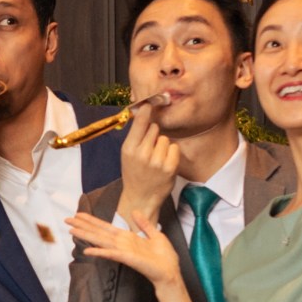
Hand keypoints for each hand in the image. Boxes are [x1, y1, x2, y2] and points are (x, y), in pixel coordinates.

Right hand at [68, 209, 181, 287]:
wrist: (170, 272)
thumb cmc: (164, 257)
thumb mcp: (155, 234)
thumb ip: (144, 224)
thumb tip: (135, 211)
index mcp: (127, 237)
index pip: (105, 227)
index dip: (92, 220)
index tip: (80, 214)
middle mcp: (121, 243)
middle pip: (98, 232)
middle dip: (83, 225)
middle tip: (68, 220)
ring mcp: (122, 251)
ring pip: (100, 240)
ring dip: (85, 235)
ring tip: (71, 230)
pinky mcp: (126, 258)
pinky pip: (110, 254)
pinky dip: (99, 251)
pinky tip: (87, 250)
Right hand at [116, 105, 179, 224]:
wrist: (140, 197)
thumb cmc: (134, 173)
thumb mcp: (127, 154)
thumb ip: (135, 136)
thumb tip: (142, 113)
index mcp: (129, 148)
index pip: (139, 123)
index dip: (146, 112)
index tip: (149, 104)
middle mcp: (142, 154)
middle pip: (154, 128)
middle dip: (154, 134)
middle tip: (149, 148)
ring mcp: (156, 161)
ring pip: (165, 138)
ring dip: (163, 145)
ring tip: (156, 158)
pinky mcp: (169, 167)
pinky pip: (174, 148)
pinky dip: (171, 153)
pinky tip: (164, 162)